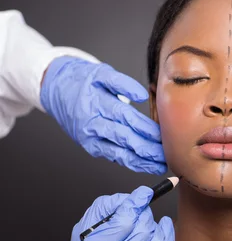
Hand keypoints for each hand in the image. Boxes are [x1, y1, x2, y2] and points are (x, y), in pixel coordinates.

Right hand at [41, 56, 166, 174]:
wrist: (57, 90)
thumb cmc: (84, 81)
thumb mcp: (102, 73)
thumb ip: (123, 83)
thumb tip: (142, 95)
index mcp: (96, 101)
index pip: (124, 115)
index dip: (144, 127)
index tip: (162, 134)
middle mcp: (92, 122)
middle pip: (123, 136)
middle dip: (146, 147)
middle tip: (166, 154)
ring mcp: (91, 137)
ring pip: (119, 151)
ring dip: (141, 160)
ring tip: (161, 165)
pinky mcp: (91, 146)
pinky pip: (114, 157)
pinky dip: (132, 163)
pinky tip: (148, 167)